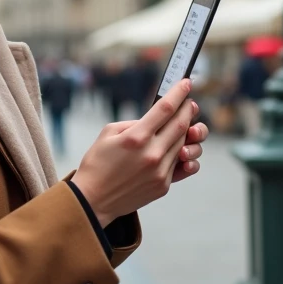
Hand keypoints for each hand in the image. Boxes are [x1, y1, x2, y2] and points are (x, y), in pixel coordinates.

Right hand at [70, 79, 204, 226]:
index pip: (166, 109)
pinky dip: (183, 152)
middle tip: (189, 103)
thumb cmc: (97, 163)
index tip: (186, 83)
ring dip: (187, 130)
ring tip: (185, 124)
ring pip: (183, 144)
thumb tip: (154, 119)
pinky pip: (181, 164)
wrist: (93, 200)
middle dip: (188, 110)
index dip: (179, 93)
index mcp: (136, 138)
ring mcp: (160, 172)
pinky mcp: (163, 185)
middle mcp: (151, 154)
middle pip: (180, 125)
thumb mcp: (108, 134)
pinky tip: (182, 146)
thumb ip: (133, 123)